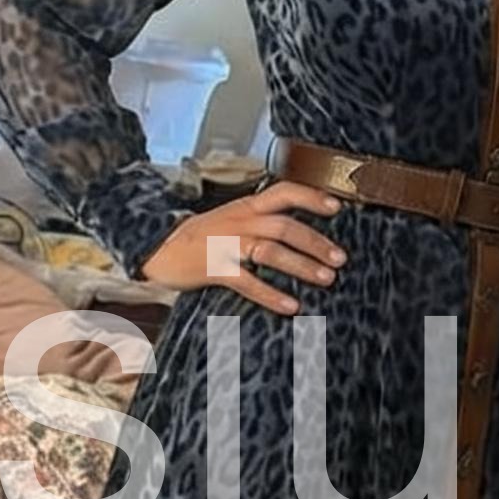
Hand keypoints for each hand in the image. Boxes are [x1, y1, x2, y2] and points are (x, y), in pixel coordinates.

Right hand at [141, 180, 346, 314]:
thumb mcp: (231, 220)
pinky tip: (291, 306)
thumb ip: (261, 220)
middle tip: (340, 258)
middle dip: (315, 241)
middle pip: (284, 226)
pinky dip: (271, 295)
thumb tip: (299, 233)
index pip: (284, 192)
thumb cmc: (201, 238)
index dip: (311, 197)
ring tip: (326, 278)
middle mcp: (239, 222)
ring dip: (301, 265)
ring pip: (269, 251)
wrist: (157, 248)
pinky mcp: (214, 269)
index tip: (337, 207)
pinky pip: (247, 282)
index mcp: (246, 207)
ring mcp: (226, 245)